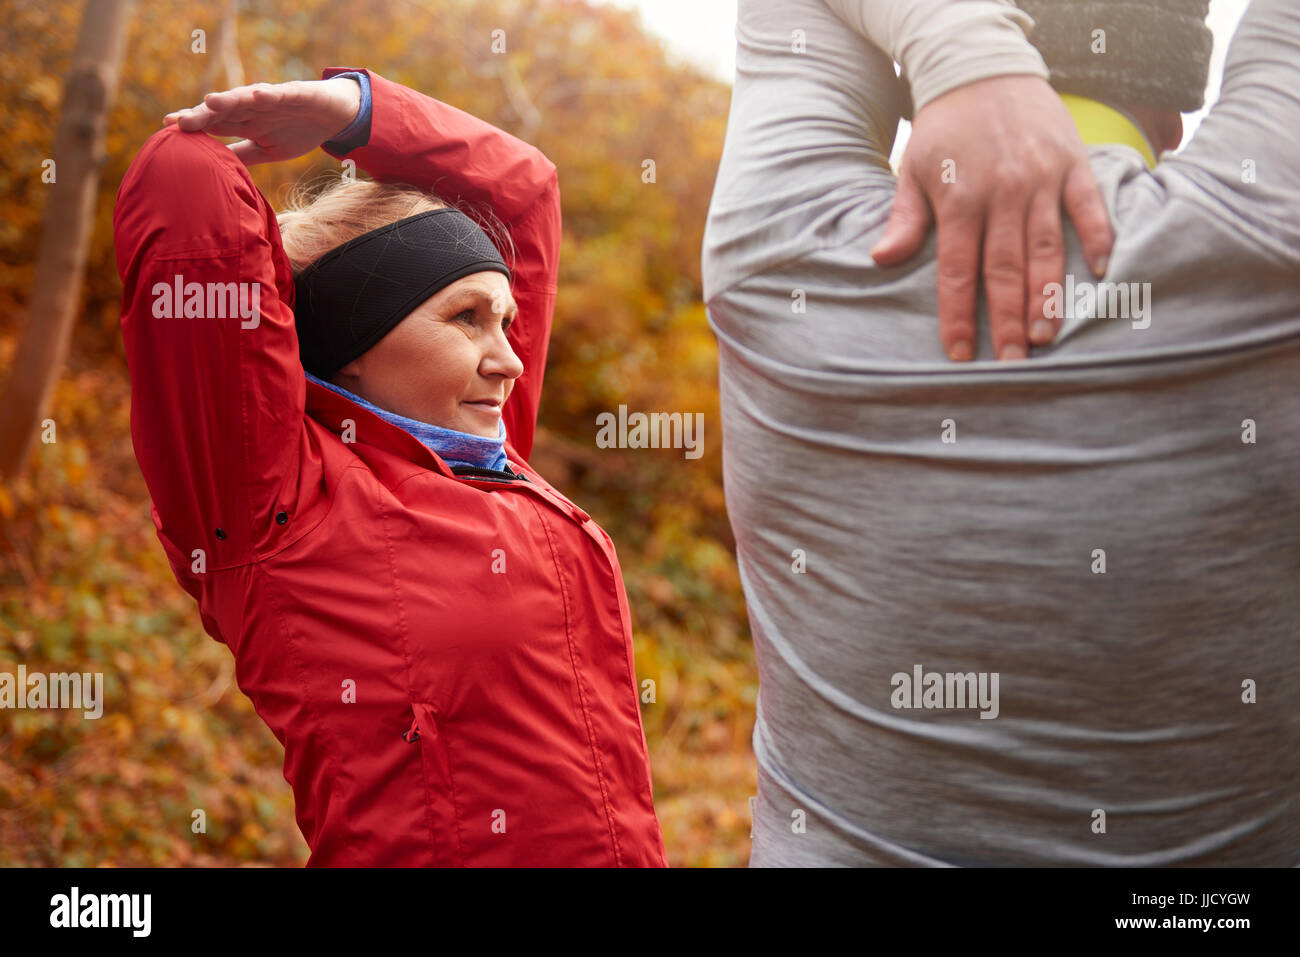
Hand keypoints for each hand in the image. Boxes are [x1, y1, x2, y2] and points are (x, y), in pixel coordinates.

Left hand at [162, 77, 361, 167]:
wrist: (334, 115)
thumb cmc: (299, 130)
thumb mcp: (269, 151)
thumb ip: (243, 156)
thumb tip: (216, 170)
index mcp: (246, 122)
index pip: (214, 123)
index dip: (194, 125)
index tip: (168, 128)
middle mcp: (253, 108)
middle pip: (223, 111)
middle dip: (201, 115)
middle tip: (178, 121)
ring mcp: (273, 100)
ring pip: (246, 99)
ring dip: (228, 100)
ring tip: (210, 102)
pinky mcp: (296, 93)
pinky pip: (281, 94)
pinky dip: (269, 95)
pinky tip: (256, 95)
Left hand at [873, 75, 1113, 360]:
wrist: (984, 68)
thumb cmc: (943, 128)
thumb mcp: (912, 168)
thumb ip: (905, 218)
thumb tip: (881, 259)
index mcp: (959, 200)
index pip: (957, 271)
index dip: (958, 315)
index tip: (960, 354)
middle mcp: (1002, 194)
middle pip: (1005, 269)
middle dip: (1007, 319)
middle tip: (1011, 362)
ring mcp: (1041, 179)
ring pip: (1047, 247)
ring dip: (1049, 294)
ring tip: (1046, 335)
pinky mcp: (1072, 163)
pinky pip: (1089, 206)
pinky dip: (1098, 237)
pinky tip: (1103, 272)